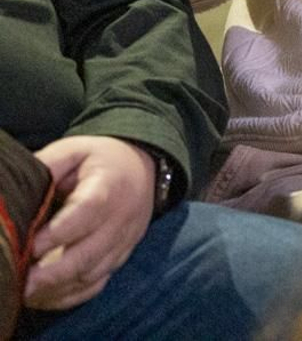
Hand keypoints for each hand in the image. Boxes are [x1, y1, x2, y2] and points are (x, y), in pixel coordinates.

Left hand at [24, 137, 155, 310]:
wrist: (142, 167)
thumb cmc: (100, 159)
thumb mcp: (74, 150)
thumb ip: (46, 166)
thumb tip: (13, 192)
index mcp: (109, 187)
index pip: (86, 213)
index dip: (56, 234)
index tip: (28, 246)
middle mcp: (121, 218)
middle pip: (89, 253)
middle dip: (52, 274)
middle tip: (20, 284)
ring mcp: (124, 241)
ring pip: (92, 274)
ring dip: (57, 288)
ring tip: (25, 293)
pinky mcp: (121, 257)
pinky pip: (97, 284)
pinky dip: (71, 296)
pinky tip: (44, 297)